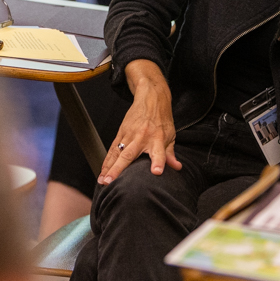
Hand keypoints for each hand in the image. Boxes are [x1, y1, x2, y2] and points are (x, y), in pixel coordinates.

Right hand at [98, 60, 180, 183]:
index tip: (157, 172)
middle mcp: (142, 138)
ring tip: (103, 181)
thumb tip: (177, 168)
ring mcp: (129, 135)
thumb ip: (170, 153)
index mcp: (157, 139)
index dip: (159, 162)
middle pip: (129, 155)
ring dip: (109, 168)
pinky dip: (107, 161)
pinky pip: (112, 149)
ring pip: (117, 153)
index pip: (159, 152)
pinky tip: (102, 172)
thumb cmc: (161, 118)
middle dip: (119, 169)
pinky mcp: (121, 133)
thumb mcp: (170, 134)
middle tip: (111, 182)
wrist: (151, 98)